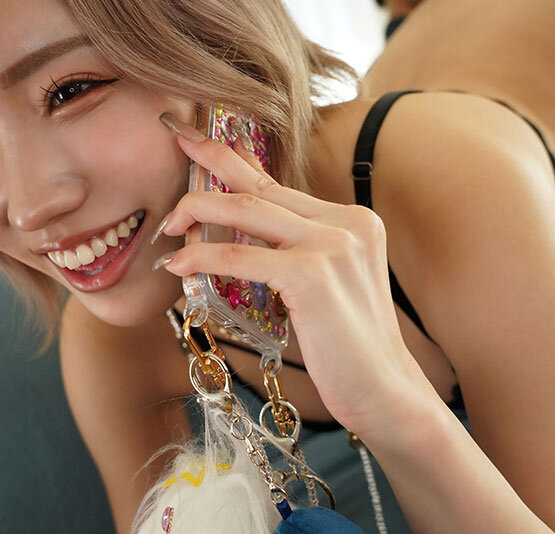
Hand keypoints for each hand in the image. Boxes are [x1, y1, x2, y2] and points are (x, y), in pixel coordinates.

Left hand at [153, 112, 431, 436]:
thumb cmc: (347, 346)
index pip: (279, 183)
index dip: (234, 159)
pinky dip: (203, 257)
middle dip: (209, 165)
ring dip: (197, 212)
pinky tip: (181, 266)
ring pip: (246, 210)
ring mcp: (332, 244)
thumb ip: (294, 251)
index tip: (199, 141)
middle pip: (259, 185)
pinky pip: (239, 255)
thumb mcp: (326, 285)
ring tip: (170, 227)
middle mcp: (346, 222)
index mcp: (351, 220)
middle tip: (176, 148)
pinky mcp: (312, 274)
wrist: (384, 392)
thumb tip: (238, 235)